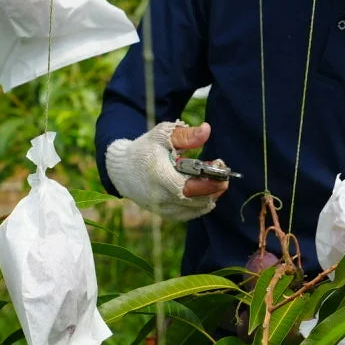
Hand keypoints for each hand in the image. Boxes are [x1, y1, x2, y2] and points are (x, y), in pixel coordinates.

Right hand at [105, 120, 228, 221]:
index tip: (221, 166)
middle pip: (199, 199)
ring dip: (210, 193)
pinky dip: (202, 202)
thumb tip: (207, 130)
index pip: (192, 187)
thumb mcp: (163, 136)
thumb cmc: (144, 149)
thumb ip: (186, 135)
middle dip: (215, 185)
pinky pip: (192, 213)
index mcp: (160, 178)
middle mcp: (162, 198)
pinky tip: (203, 188)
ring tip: (212, 177)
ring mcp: (165, 209)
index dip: (211, 180)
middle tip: (221, 170)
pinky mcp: (168, 215)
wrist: (122, 170)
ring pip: (198, 208)